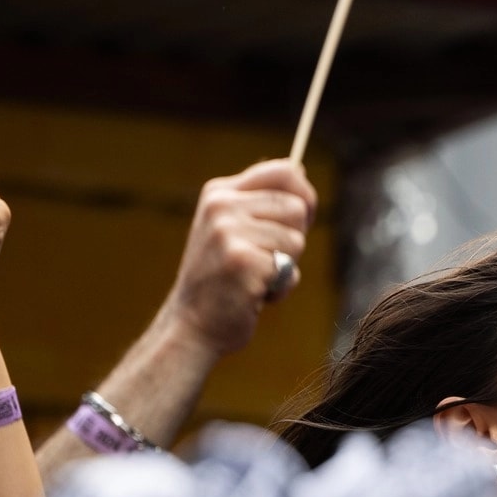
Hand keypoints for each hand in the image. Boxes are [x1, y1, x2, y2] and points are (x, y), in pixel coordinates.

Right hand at [157, 160, 316, 357]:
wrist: (191, 325)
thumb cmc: (222, 278)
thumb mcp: (230, 228)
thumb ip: (259, 203)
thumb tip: (300, 172)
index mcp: (219, 193)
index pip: (284, 171)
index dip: (305, 194)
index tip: (304, 217)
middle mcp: (221, 206)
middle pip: (296, 207)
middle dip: (294, 238)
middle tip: (266, 259)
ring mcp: (228, 233)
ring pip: (296, 241)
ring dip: (286, 266)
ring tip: (255, 278)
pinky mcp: (241, 262)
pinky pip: (289, 270)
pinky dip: (280, 288)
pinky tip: (254, 295)